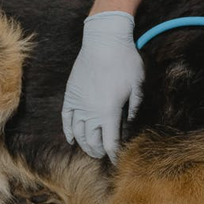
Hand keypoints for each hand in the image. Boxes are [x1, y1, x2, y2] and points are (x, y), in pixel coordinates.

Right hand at [62, 11, 143, 163]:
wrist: (104, 41)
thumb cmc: (125, 62)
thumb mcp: (137, 87)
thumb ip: (133, 109)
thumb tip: (128, 125)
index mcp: (109, 112)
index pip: (110, 142)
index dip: (114, 154)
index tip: (119, 161)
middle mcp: (91, 111)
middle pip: (92, 141)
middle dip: (100, 152)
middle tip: (106, 156)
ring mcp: (78, 103)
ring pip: (78, 133)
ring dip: (85, 145)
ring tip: (92, 151)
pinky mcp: (70, 95)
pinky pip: (66, 119)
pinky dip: (69, 132)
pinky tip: (72, 140)